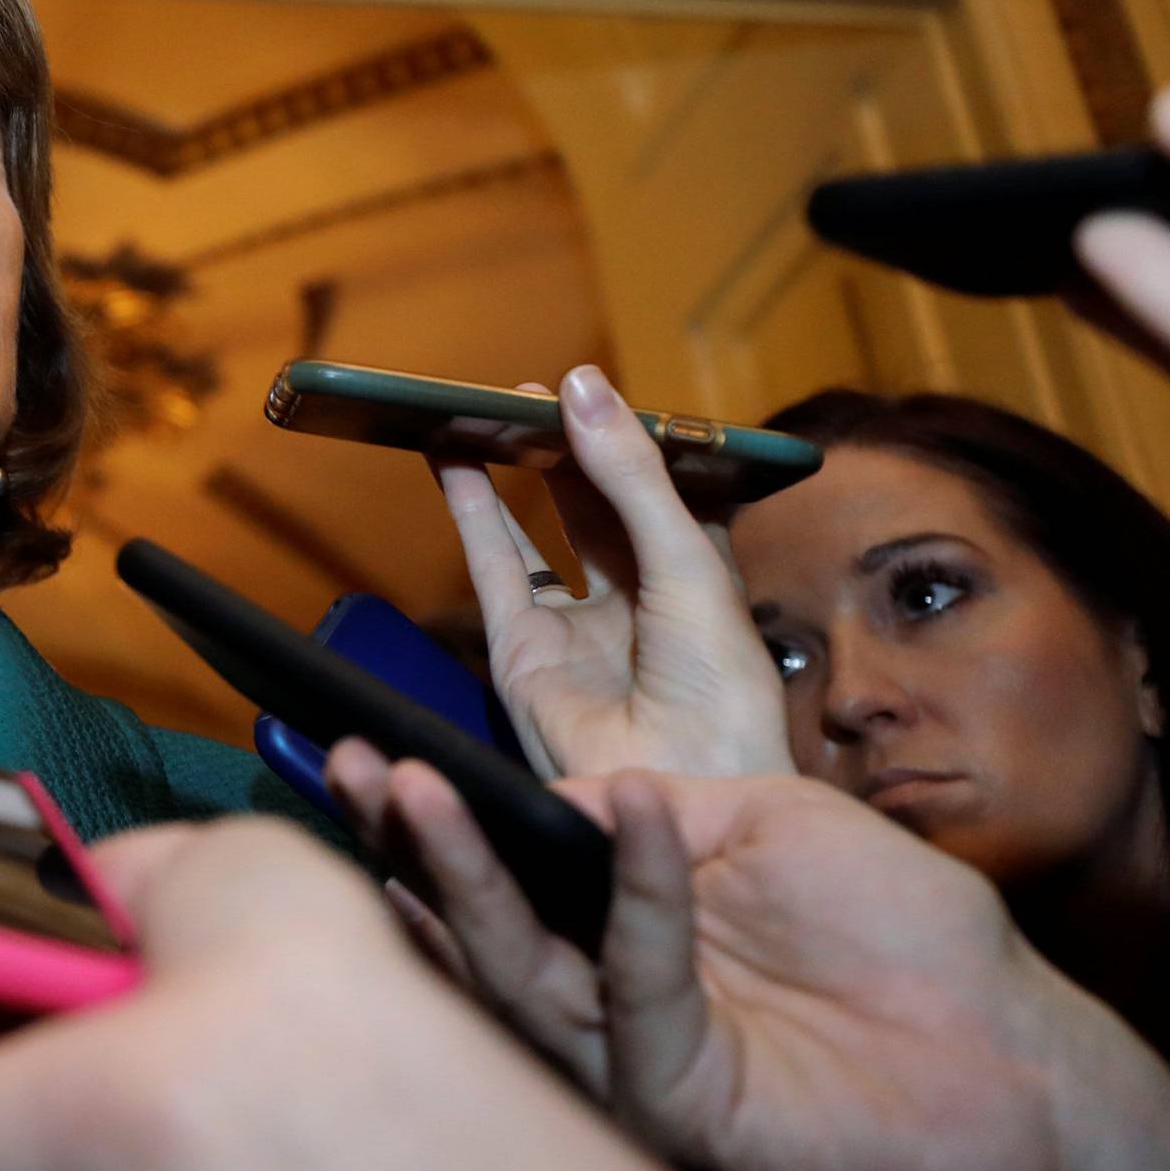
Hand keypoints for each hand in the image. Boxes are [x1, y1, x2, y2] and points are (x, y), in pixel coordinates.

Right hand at [330, 750, 1169, 1170]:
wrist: (1014, 1049)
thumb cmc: (905, 930)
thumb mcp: (773, 819)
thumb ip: (661, 811)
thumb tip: (550, 795)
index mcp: (627, 923)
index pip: (512, 869)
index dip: (448, 814)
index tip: (384, 750)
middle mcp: (610, 996)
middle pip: (485, 927)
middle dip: (415, 848)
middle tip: (357, 770)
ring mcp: (637, 1057)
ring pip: (521, 976)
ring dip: (469, 883)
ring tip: (419, 794)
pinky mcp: (682, 1107)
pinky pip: (636, 996)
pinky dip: (635, 902)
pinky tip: (634, 814)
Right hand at [437, 366, 791, 778]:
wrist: (684, 787)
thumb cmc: (717, 683)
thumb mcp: (683, 556)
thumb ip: (627, 473)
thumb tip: (576, 383)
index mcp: (697, 572)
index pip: (658, 488)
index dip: (627, 440)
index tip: (595, 389)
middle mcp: (637, 596)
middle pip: (592, 505)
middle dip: (564, 449)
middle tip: (528, 392)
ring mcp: (578, 627)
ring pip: (536, 533)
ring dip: (509, 474)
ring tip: (479, 413)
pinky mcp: (525, 654)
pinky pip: (493, 570)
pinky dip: (470, 512)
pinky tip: (452, 460)